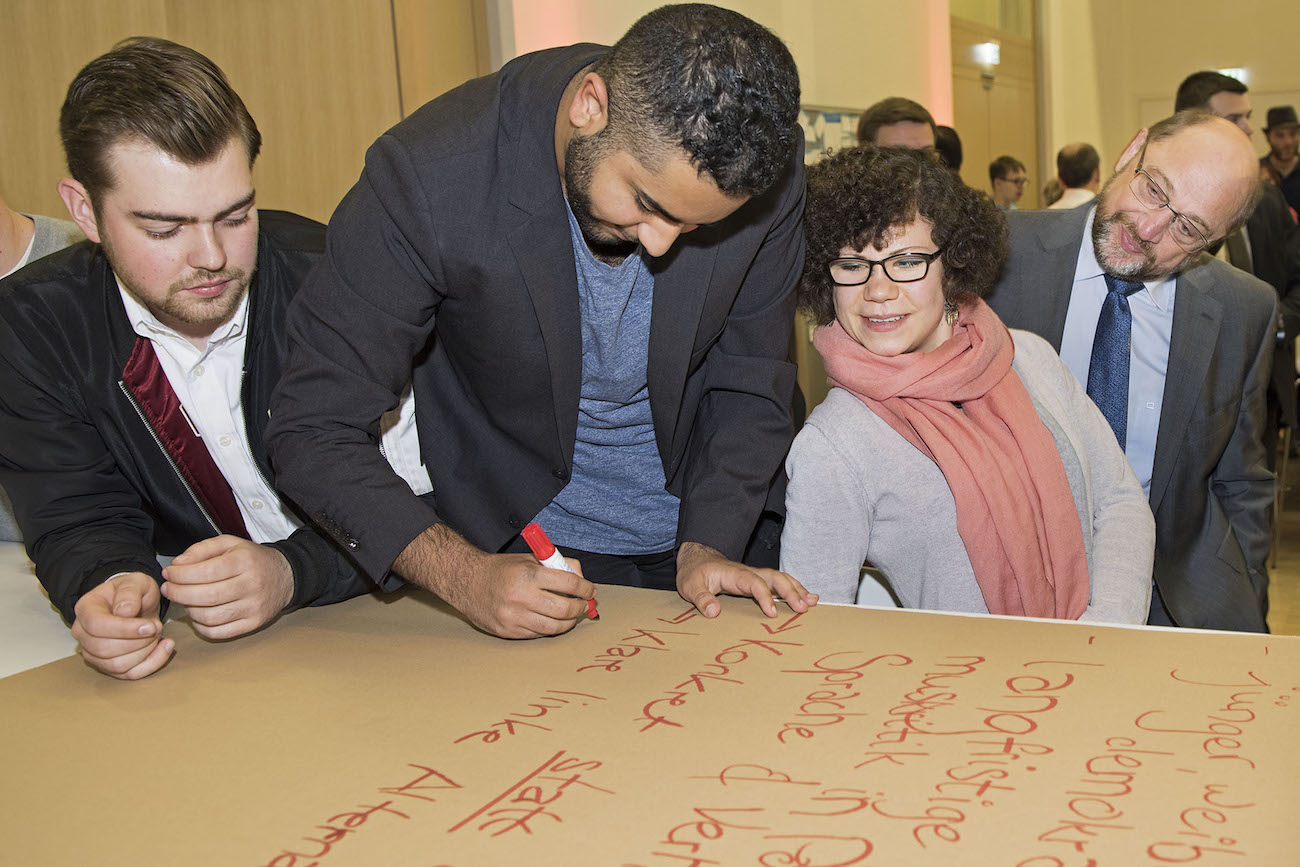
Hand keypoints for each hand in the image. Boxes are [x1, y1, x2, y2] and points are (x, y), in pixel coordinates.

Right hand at [71, 571, 173, 679]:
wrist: (136, 603)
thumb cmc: (133, 592)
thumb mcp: (135, 581)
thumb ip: (129, 592)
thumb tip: (124, 612)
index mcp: (85, 609)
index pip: (97, 626)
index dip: (125, 629)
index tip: (150, 626)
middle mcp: (83, 634)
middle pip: (104, 649)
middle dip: (138, 641)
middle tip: (157, 626)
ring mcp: (94, 653)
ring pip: (116, 665)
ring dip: (145, 652)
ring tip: (158, 634)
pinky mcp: (110, 666)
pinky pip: (130, 675)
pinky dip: (152, 663)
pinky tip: (164, 647)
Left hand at [161, 535, 293, 639]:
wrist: (285, 576)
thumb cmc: (251, 559)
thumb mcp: (229, 544)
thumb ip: (201, 549)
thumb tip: (177, 564)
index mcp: (244, 561)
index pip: (205, 572)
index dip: (180, 575)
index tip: (168, 574)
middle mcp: (251, 585)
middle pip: (205, 596)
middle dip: (178, 594)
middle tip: (168, 589)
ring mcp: (253, 607)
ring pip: (209, 617)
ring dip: (189, 610)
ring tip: (185, 600)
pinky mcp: (253, 624)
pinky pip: (218, 632)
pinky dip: (200, 626)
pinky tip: (197, 615)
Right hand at [395, 524, 595, 638]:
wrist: (466, 581)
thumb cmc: (502, 569)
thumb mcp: (529, 559)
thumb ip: (557, 565)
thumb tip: (582, 578)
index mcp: (528, 574)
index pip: (569, 582)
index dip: (585, 588)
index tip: (590, 590)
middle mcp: (521, 597)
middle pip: (564, 609)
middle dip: (580, 608)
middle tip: (584, 605)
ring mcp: (513, 617)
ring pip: (553, 627)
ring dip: (568, 622)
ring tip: (572, 615)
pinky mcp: (507, 632)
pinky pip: (537, 635)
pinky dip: (549, 629)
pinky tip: (552, 621)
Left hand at [676, 542, 817, 618]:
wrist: (698, 560)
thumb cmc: (695, 573)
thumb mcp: (690, 585)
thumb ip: (701, 598)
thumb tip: (713, 611)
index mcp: (734, 573)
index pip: (754, 583)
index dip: (765, 597)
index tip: (772, 613)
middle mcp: (749, 572)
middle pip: (774, 578)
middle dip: (790, 592)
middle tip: (803, 608)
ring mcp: (755, 576)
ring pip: (781, 579)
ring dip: (797, 589)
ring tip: (813, 602)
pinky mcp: (758, 581)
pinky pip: (780, 583)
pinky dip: (795, 589)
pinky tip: (809, 598)